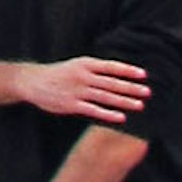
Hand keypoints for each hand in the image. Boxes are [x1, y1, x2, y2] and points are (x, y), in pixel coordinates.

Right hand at [20, 53, 153, 126]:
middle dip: (131, 87)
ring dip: (124, 101)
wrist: (33, 81)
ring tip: (140, 105)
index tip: (144, 75)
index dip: (128, 70)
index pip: (111, 66)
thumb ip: (95, 69)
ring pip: (106, 96)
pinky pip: (94, 110)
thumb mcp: (76, 65)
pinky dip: (108, 114)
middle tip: (148, 92)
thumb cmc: (59, 74)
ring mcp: (77, 90)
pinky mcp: (72, 104)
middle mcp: (83, 76)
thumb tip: (118, 73)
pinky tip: (121, 117)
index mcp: (85, 64)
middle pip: (112, 82)